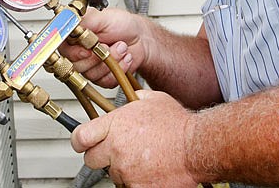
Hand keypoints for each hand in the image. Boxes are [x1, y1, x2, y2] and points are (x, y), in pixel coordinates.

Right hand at [59, 7, 147, 87]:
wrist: (141, 37)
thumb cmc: (122, 24)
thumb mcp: (102, 17)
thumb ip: (84, 20)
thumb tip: (69, 22)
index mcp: (74, 37)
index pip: (63, 50)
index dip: (75, 53)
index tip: (87, 49)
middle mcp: (79, 53)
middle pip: (77, 66)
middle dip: (98, 55)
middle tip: (108, 44)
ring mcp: (90, 67)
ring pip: (92, 74)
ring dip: (112, 60)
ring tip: (120, 47)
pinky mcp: (102, 78)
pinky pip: (105, 81)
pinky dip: (119, 68)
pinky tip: (123, 58)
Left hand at [71, 89, 198, 186]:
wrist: (197, 146)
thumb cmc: (178, 124)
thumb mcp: (152, 99)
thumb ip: (134, 99)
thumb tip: (130, 100)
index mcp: (115, 125)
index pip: (80, 137)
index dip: (80, 140)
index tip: (83, 142)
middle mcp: (116, 148)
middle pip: (91, 159)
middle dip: (102, 155)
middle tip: (118, 151)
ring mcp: (125, 169)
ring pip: (112, 174)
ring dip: (123, 169)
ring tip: (143, 159)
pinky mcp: (137, 187)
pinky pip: (127, 186)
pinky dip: (136, 181)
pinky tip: (149, 171)